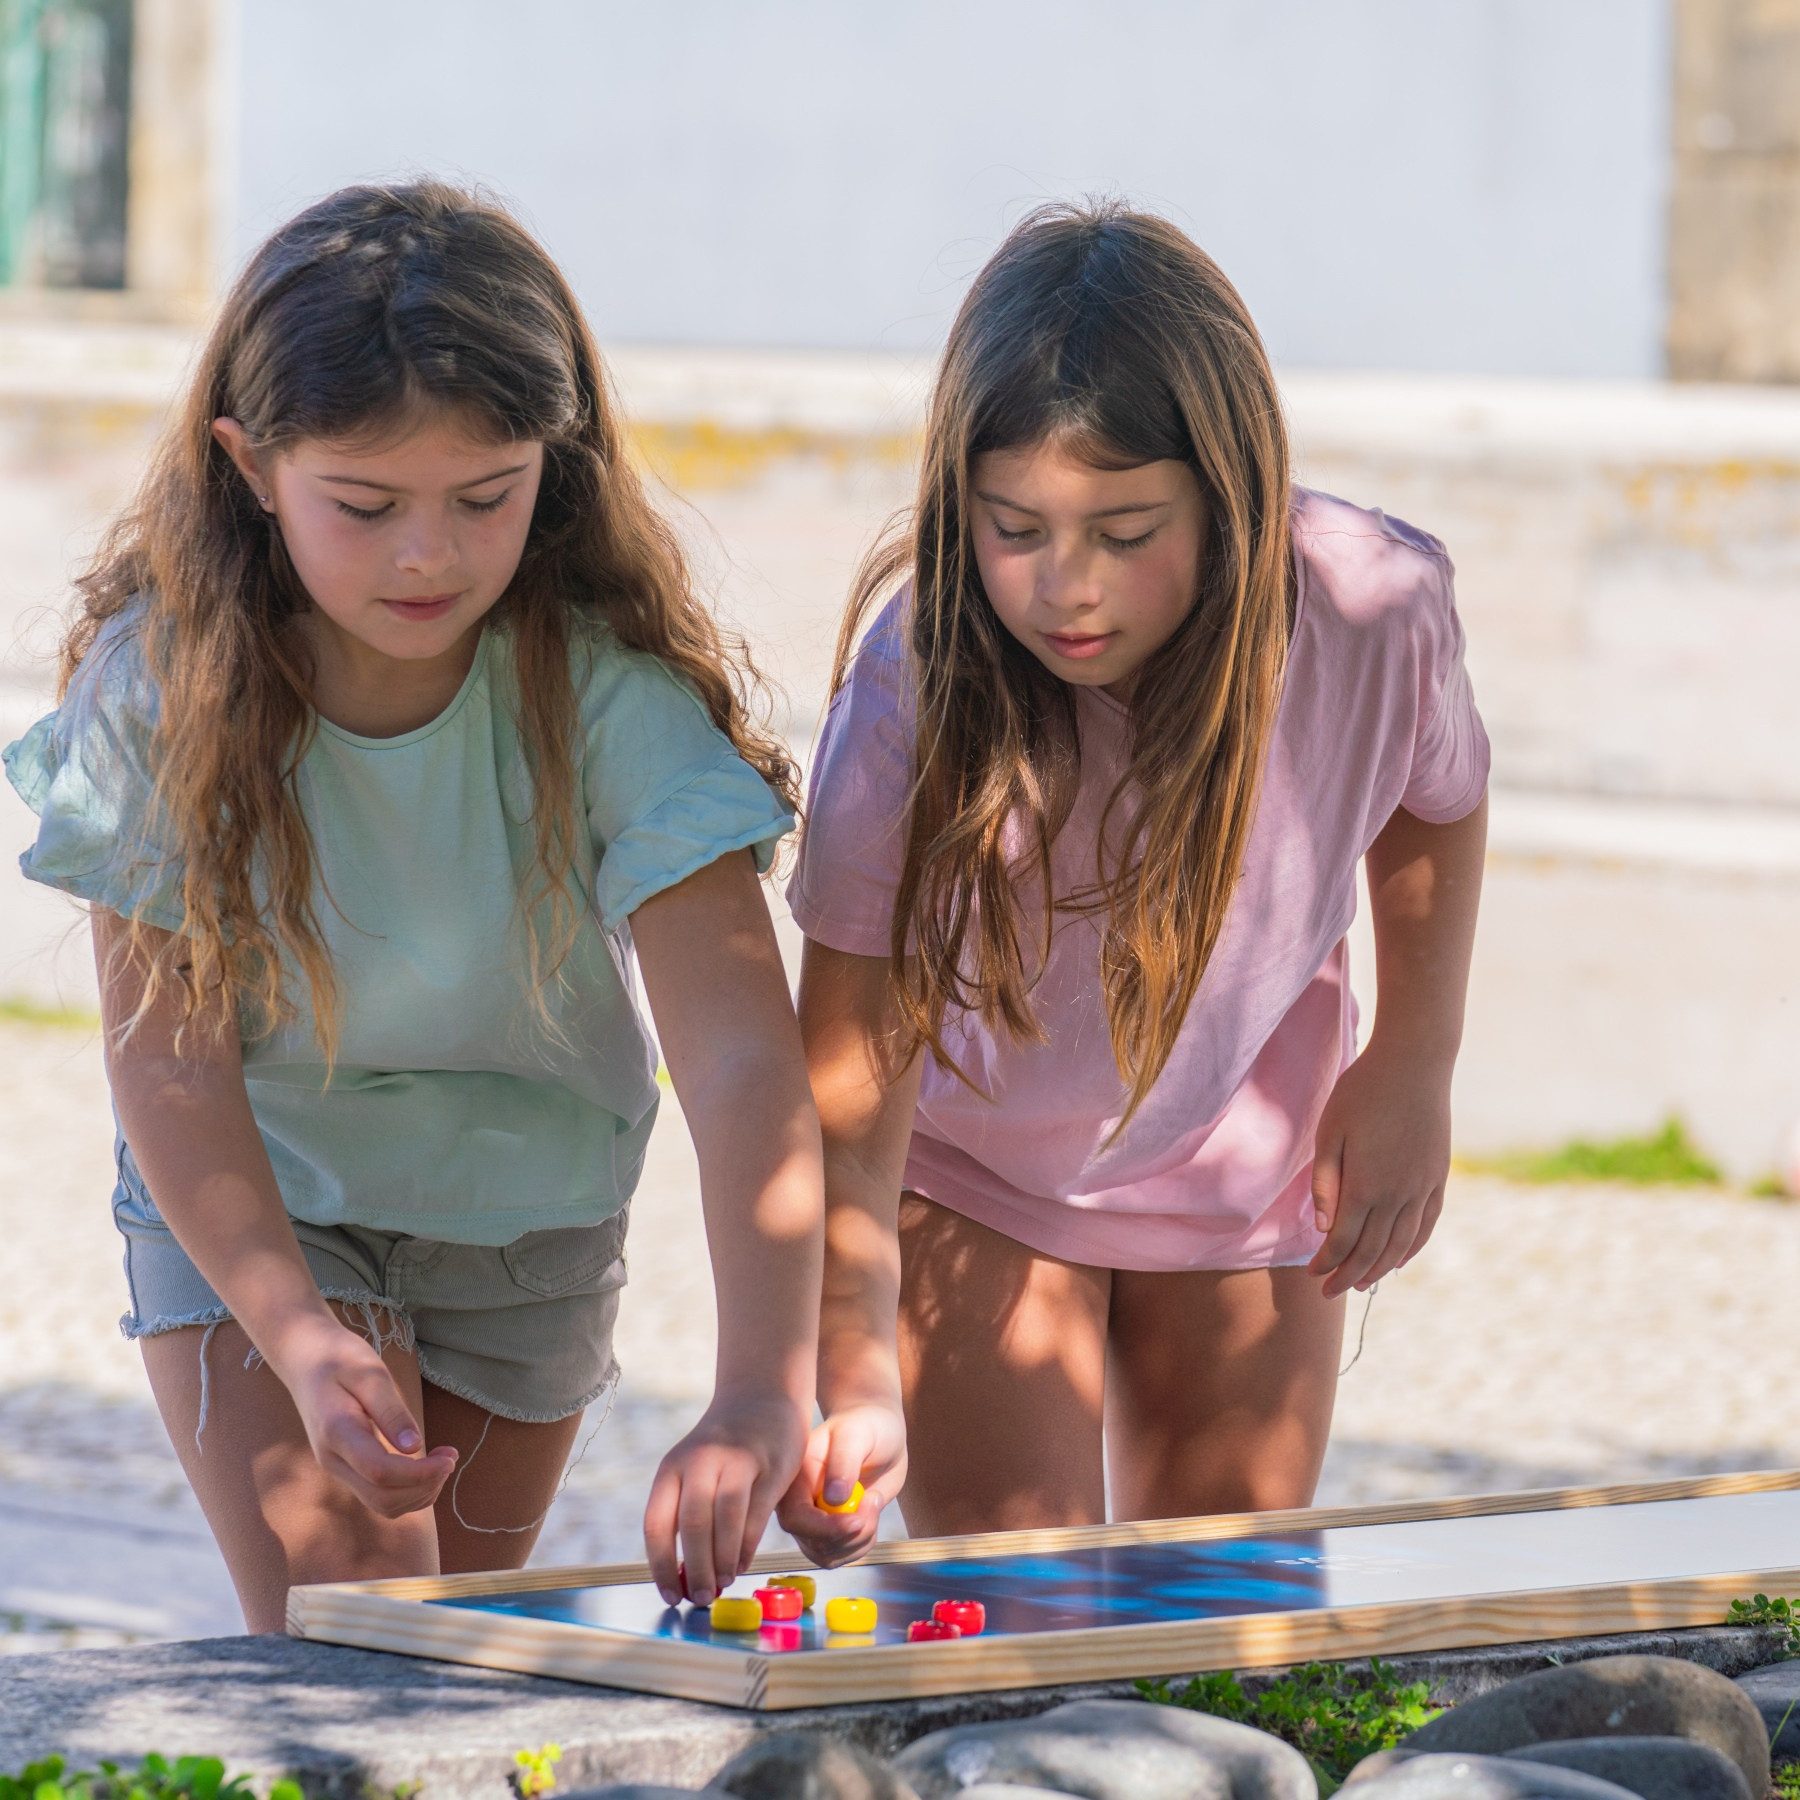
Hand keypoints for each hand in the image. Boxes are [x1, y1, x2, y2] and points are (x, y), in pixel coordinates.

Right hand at [269, 1311, 455, 1518]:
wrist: (305, 1360)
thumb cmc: (339, 1358)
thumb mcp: (370, 1372)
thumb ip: (391, 1410)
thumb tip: (414, 1446)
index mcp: (337, 1433)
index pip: (380, 1472)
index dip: (420, 1474)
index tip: (450, 1457)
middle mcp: (333, 1460)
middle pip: (382, 1498)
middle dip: (424, 1486)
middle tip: (451, 1459)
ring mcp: (337, 1467)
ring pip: (381, 1504)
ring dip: (418, 1493)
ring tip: (442, 1462)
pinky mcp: (346, 1467)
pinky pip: (377, 1495)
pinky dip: (407, 1491)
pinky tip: (425, 1467)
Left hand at [643, 1392, 807, 1607]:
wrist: (762, 1399)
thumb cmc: (723, 1451)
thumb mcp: (693, 1472)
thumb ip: (685, 1516)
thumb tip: (682, 1579)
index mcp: (672, 1468)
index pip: (656, 1524)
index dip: (661, 1566)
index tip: (670, 1596)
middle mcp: (700, 1461)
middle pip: (692, 1523)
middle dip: (696, 1568)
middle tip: (701, 1598)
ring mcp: (736, 1460)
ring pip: (725, 1518)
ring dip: (723, 1559)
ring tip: (724, 1583)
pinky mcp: (769, 1464)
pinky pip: (756, 1513)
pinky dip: (747, 1545)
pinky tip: (743, 1563)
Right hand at [775, 1401, 907, 1568]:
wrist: (876, 1430)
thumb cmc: (863, 1426)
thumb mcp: (855, 1435)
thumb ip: (843, 1462)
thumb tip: (833, 1498)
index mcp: (794, 1478)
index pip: (794, 1518)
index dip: (824, 1529)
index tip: (856, 1520)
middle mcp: (798, 1503)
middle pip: (812, 1544)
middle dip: (848, 1535)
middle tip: (872, 1502)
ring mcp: (814, 1520)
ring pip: (828, 1555)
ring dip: (859, 1540)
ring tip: (873, 1502)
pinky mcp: (832, 1531)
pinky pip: (844, 1555)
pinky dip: (864, 1543)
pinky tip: (871, 1512)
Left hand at [1307, 1038, 1452, 1300]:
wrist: (1414, 1063)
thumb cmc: (1362, 1092)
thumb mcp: (1329, 1131)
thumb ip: (1325, 1181)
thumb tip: (1321, 1228)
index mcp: (1367, 1185)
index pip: (1344, 1240)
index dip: (1327, 1262)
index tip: (1311, 1274)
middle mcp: (1399, 1195)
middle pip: (1372, 1250)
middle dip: (1348, 1274)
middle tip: (1328, 1292)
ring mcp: (1423, 1188)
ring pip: (1402, 1244)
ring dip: (1379, 1268)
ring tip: (1360, 1283)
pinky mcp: (1438, 1177)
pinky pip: (1427, 1225)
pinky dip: (1412, 1248)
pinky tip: (1400, 1260)